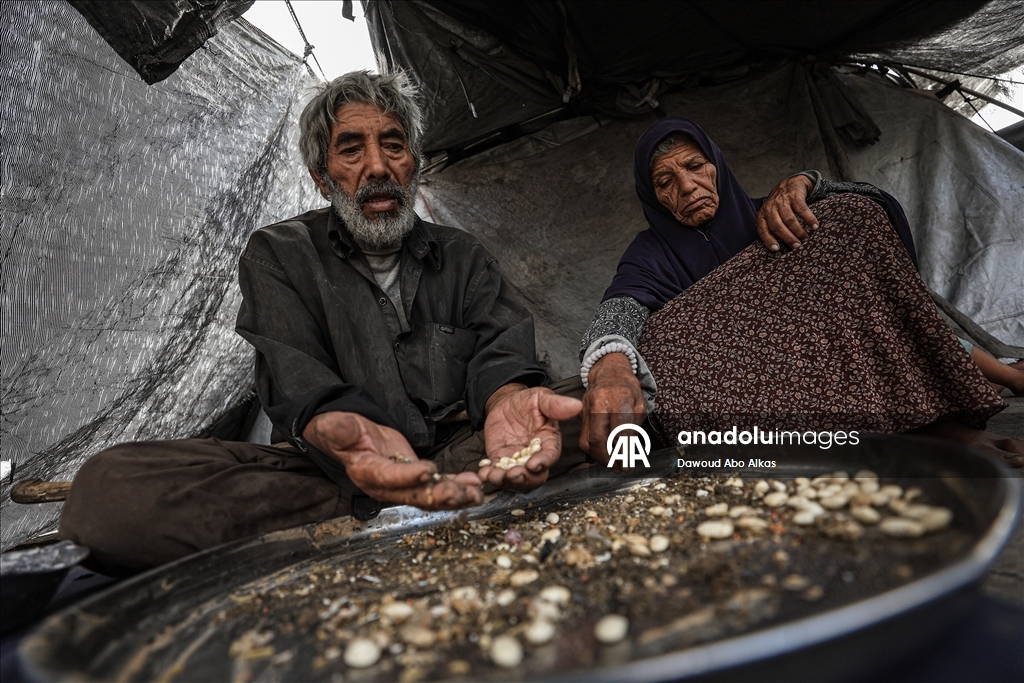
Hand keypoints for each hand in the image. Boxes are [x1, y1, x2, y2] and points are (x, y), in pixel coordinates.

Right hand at [303, 411, 482, 509]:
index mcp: (367, 472)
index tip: (428, 472)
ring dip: (454, 497)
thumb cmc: (344, 432)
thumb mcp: (338, 426)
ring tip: (475, 493)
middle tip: (460, 491)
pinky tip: (473, 486)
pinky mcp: (414, 481)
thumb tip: (337, 427)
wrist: (351, 439)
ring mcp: (401, 487)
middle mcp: (385, 486)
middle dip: (439, 495)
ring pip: (429, 497)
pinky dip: (456, 487)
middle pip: (414, 495)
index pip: (389, 477)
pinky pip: (436, 489)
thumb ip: (339, 429)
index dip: (408, 477)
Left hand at [478, 385, 581, 490]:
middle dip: (524, 478)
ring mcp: (517, 461)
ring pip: (515, 479)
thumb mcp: (541, 398)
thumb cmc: (527, 402)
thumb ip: (556, 405)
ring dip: (505, 481)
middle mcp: (534, 456)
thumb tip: (577, 405)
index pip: (550, 456)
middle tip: (513, 474)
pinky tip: (484, 473)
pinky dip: (490, 476)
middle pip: (534, 476)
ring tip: (495, 475)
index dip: (543, 462)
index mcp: (549, 442)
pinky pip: (497, 473)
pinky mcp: (500, 461)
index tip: (534, 464)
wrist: (506, 403)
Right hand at [579, 352, 646, 465]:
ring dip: (599, 457)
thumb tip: (629, 451)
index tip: (628, 465)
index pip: (620, 431)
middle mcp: (599, 403)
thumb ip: (635, 427)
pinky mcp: (579, 414)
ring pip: (587, 441)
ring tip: (612, 463)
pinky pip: (583, 437)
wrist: (608, 372)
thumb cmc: (627, 389)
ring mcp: (586, 408)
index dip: (624, 452)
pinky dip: (593, 449)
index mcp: (619, 398)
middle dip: (609, 459)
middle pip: (598, 439)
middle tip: (618, 467)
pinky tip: (603, 453)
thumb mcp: (640, 404)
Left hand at [755, 174, 817, 250]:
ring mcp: (782, 201)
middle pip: (777, 226)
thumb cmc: (779, 206)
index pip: (762, 230)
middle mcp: (770, 208)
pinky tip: (814, 226)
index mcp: (762, 215)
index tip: (776, 249)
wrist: (789, 185)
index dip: (768, 240)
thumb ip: (772, 228)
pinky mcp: (794, 196)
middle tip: (797, 246)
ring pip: (790, 219)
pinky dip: (809, 219)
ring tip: (806, 239)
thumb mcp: (771, 216)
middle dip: (787, 238)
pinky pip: (802, 210)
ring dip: (799, 231)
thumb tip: (779, 248)